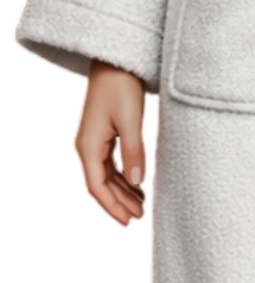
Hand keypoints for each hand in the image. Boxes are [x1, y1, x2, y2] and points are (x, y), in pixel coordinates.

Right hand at [73, 61, 149, 230]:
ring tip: (141, 206)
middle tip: (138, 219)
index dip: (112, 207)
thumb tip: (138, 183)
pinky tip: (137, 184)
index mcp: (88, 147)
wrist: (113, 59)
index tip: (128, 222)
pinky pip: (109, 163)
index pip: (97, 187)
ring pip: (105, 176)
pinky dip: (122, 176)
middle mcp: (86, 146)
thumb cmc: (120, 86)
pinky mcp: (102, 134)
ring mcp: (93, 141)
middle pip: (99, 185)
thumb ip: (134, 152)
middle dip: (117, 204)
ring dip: (121, 192)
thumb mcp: (131, 120)